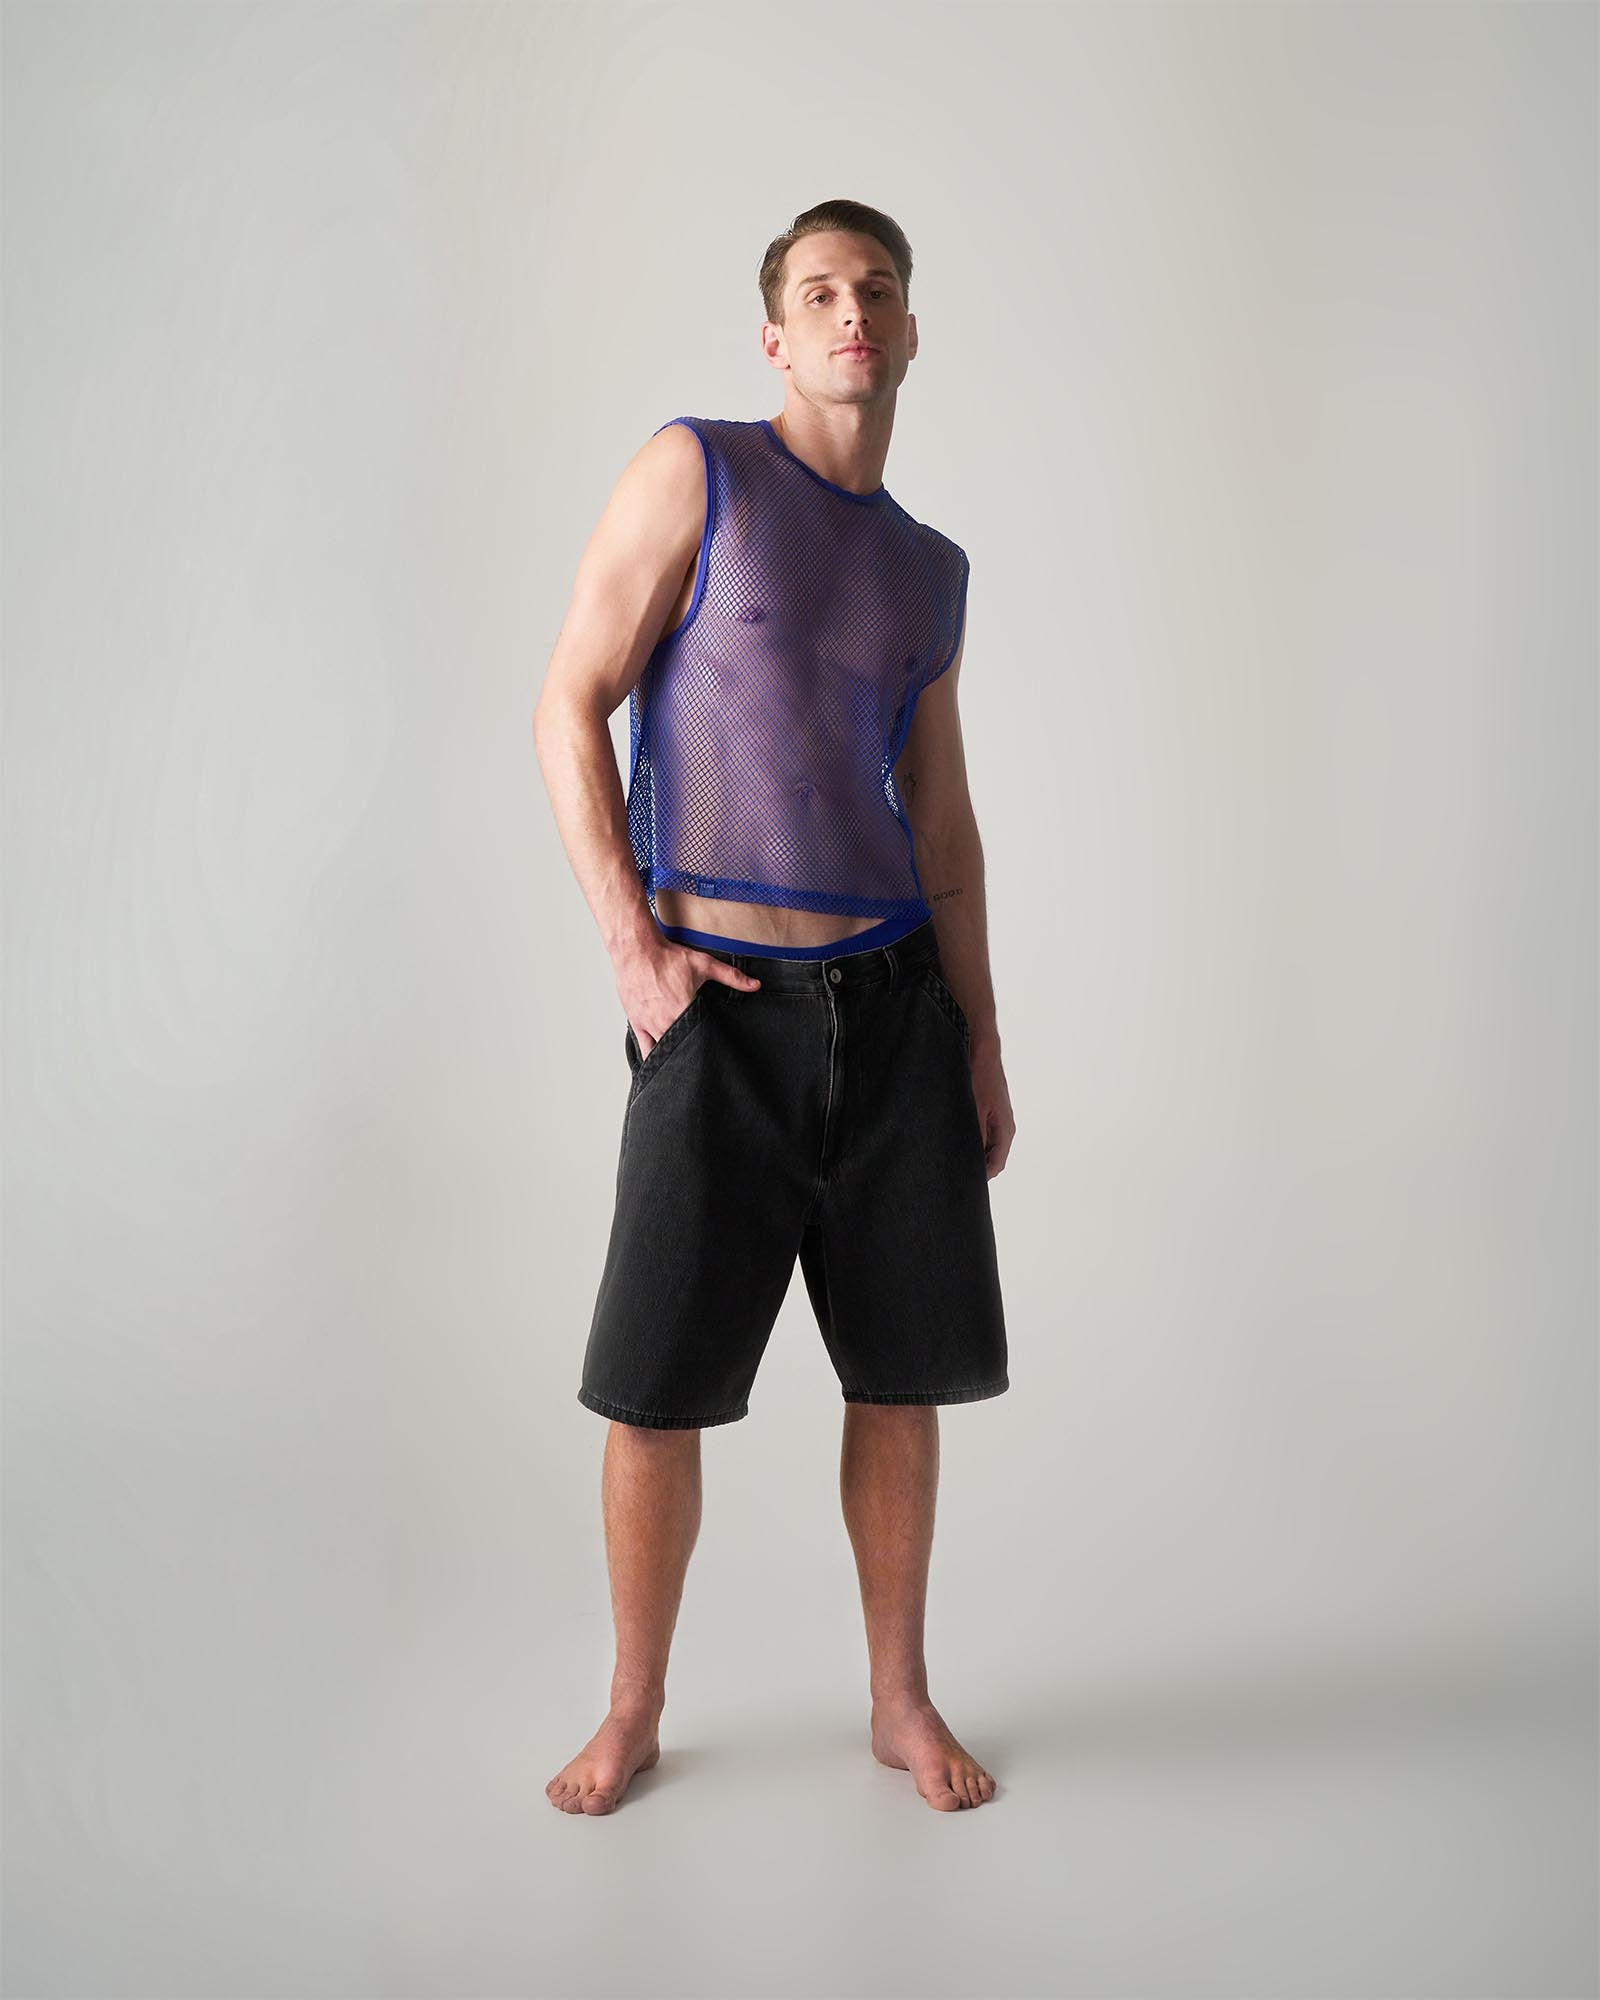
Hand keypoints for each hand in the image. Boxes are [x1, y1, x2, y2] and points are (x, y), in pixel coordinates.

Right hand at [619, 942, 760, 1057]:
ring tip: (685, 1061)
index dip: (708, 1047)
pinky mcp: (636, 1023)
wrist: (636, 950)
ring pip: (663, 1052)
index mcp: (683, 1011)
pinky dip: (653, 1056)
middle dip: (692, 1054)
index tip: (715, 1049)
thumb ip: (731, 977)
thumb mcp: (704, 964)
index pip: (700, 1039)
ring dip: (674, 1057)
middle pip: (682, 1049)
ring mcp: (649, 1025)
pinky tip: (662, 1062)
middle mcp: (665, 1022)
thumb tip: (755, 985)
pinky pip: (644, 1049)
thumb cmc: (667, 957)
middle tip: (703, 1059)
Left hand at [969, 1046, 1015, 1177]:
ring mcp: (997, 1119)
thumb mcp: (974, 1109)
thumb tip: (968, 1159)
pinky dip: (972, 1138)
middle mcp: (1004, 1127)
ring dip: (974, 1151)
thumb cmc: (981, 1077)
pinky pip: (982, 1132)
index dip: (983, 1176)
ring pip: (986, 1145)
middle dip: (977, 1165)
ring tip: (954, 1154)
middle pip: (992, 1157)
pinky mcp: (989, 1111)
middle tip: (956, 1170)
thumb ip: (974, 1135)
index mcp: (1005, 1130)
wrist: (983, 1051)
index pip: (997, 1164)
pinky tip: (956, 1137)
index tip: (966, 1182)